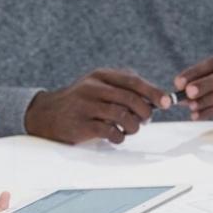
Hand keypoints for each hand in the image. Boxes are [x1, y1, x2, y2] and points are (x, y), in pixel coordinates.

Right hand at [24, 69, 171, 144]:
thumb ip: (123, 87)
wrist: (46, 114)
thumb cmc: (80, 102)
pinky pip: (110, 131)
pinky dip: (119, 136)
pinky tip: (117, 136)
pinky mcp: (81, 125)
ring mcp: (85, 106)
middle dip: (145, 113)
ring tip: (130, 129)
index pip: (133, 81)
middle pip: (131, 99)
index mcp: (100, 75)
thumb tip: (155, 98)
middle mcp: (93, 87)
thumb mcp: (98, 86)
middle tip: (145, 121)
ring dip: (134, 126)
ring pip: (123, 116)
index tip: (166, 102)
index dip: (153, 92)